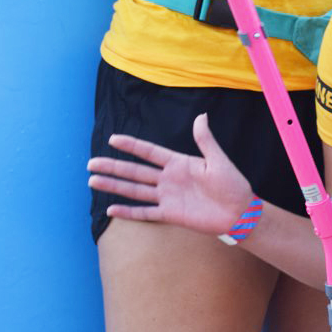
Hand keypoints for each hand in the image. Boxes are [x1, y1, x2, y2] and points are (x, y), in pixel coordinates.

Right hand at [87, 113, 253, 235]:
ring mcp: (168, 197)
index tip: (113, 139)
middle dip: (114, 167)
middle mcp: (169, 179)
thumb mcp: (219, 161)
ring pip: (135, 190)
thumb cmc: (233, 185)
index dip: (132, 146)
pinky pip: (146, 213)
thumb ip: (206, 141)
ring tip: (93, 181)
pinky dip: (129, 212)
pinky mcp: (171, 215)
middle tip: (91, 163)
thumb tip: (201, 116)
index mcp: (179, 163)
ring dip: (115, 186)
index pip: (150, 152)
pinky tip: (111, 210)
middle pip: (136, 171)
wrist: (240, 213)